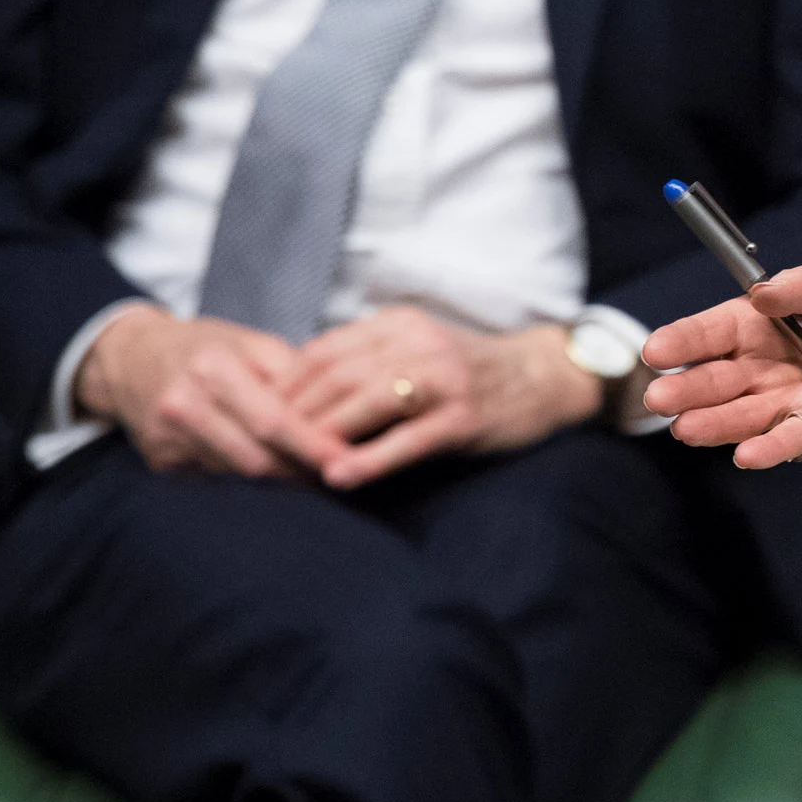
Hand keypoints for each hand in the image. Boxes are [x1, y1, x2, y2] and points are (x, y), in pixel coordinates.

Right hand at [75, 304, 344, 480]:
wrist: (131, 358)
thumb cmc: (205, 347)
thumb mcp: (250, 343)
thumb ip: (293, 374)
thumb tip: (339, 408)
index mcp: (212, 369)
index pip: (272, 420)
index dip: (311, 445)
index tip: (346, 459)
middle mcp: (183, 406)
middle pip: (254, 458)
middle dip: (300, 470)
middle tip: (337, 472)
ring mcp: (166, 439)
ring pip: (237, 474)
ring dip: (277, 477)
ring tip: (310, 471)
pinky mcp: (159, 462)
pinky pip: (215, 478)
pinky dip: (246, 477)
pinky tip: (267, 469)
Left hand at [282, 307, 603, 489]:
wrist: (544, 377)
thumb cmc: (471, 368)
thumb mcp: (419, 345)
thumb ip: (369, 356)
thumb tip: (300, 384)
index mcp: (401, 323)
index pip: (324, 350)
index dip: (285, 384)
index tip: (257, 413)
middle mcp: (420, 344)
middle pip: (337, 377)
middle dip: (295, 414)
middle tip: (261, 446)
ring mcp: (445, 380)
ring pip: (366, 404)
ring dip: (322, 435)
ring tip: (289, 464)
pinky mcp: (464, 418)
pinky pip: (407, 440)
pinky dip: (369, 459)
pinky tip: (341, 477)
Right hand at [642, 259, 801, 469]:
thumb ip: (801, 283)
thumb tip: (763, 292)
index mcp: (753, 326)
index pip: (710, 334)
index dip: (682, 342)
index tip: (655, 351)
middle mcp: (758, 368)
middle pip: (714, 381)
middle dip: (685, 390)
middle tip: (658, 399)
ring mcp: (782, 400)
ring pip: (740, 416)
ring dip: (713, 424)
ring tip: (685, 429)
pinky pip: (789, 439)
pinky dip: (769, 448)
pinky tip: (747, 456)